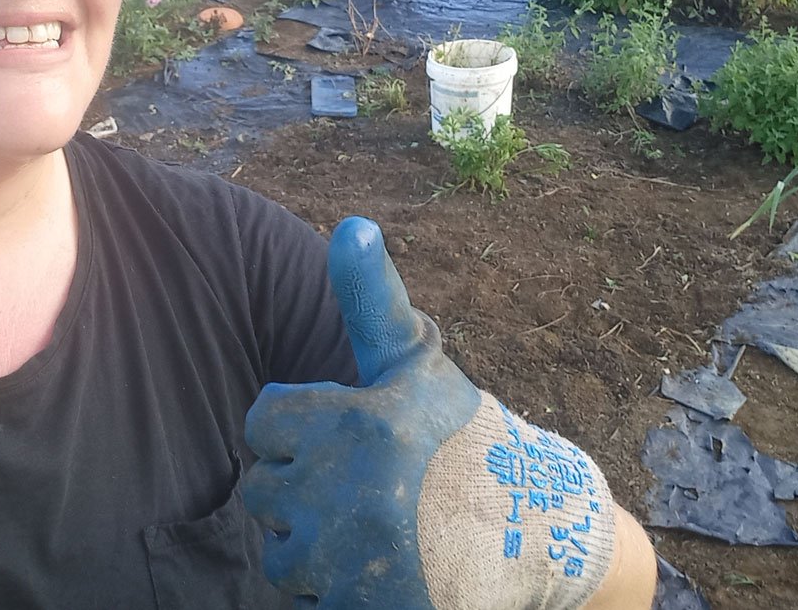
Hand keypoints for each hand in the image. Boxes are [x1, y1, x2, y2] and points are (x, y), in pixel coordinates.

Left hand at [243, 217, 617, 608]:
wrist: (538, 533)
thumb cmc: (464, 437)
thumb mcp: (416, 363)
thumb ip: (371, 298)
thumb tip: (350, 224)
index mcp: (351, 423)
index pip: (259, 422)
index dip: (298, 429)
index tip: (347, 438)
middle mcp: (343, 494)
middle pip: (262, 493)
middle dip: (303, 489)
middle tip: (366, 489)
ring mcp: (349, 565)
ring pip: (281, 556)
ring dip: (315, 545)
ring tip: (376, 531)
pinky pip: (307, 601)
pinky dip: (334, 591)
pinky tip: (382, 571)